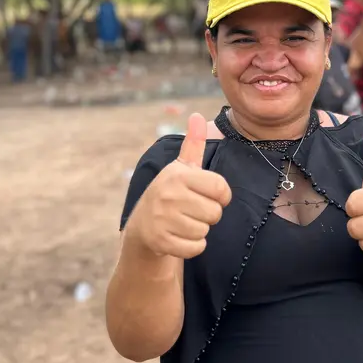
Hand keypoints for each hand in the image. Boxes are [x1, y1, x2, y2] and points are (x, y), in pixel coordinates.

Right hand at [124, 113, 231, 259]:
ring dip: (199, 230)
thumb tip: (197, 115)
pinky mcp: (160, 241)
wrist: (142, 226)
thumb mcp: (180, 168)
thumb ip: (193, 144)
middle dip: (208, 215)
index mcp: (178, 174)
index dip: (221, 196)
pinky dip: (193, 246)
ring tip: (182, 222)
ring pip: (205, 231)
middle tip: (191, 211)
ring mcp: (162, 218)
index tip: (209, 196)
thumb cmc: (170, 193)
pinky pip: (196, 247)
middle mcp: (168, 194)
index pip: (221, 188)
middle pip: (215, 213)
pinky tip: (179, 237)